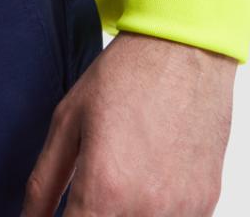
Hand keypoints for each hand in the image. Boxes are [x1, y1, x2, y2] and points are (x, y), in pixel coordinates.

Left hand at [22, 32, 236, 215]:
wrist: (185, 49)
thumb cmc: (122, 77)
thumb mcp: (68, 121)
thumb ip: (43, 183)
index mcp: (104, 190)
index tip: (61, 211)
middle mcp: (146, 211)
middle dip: (91, 214)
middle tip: (89, 188)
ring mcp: (181, 211)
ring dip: (121, 212)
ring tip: (121, 174)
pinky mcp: (206, 203)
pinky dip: (152, 210)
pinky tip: (147, 177)